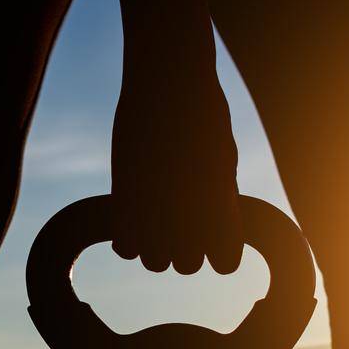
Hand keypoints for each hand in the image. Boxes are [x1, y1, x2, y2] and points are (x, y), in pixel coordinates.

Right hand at [110, 43, 242, 274]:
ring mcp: (154, 216)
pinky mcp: (123, 204)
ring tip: (155, 214)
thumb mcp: (224, 160)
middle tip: (178, 213)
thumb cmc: (203, 115)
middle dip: (184, 247)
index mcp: (223, 212)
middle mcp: (190, 222)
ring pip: (154, 263)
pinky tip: (133, 213)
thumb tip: (207, 227)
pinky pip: (125, 249)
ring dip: (154, 246)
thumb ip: (218, 201)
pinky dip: (128, 237)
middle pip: (186, 266)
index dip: (219, 251)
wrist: (169, 82)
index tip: (213, 230)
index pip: (225, 263)